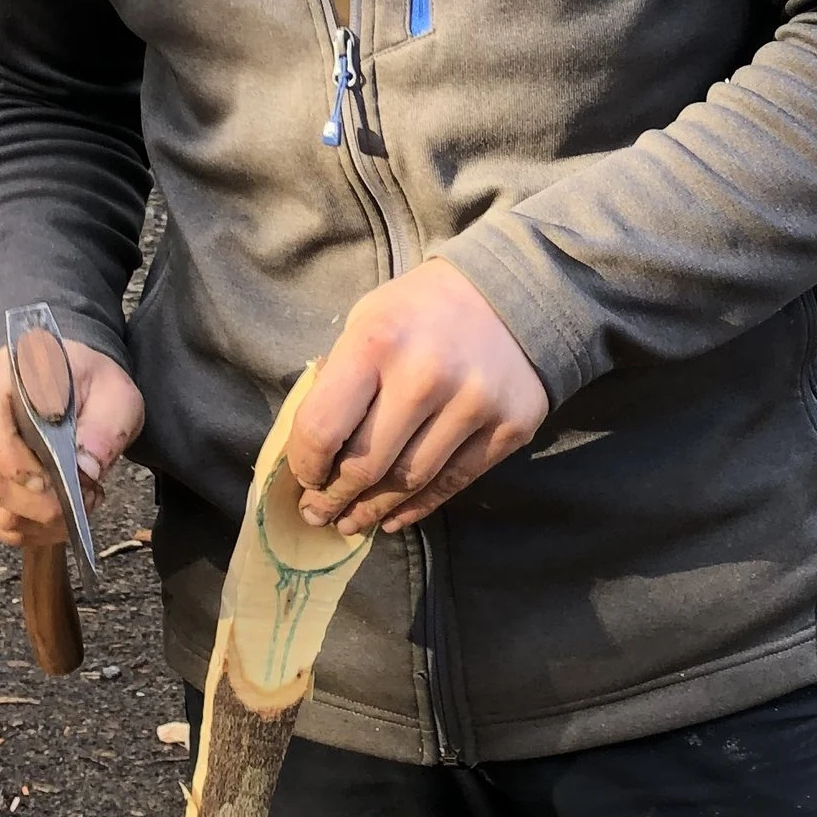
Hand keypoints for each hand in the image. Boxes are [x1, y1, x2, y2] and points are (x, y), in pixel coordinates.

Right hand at [0, 338, 143, 549]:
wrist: (67, 385)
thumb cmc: (84, 385)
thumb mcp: (112, 394)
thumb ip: (103, 429)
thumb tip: (86, 470)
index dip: (19, 462)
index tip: (60, 484)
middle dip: (41, 506)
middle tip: (87, 500)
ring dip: (38, 521)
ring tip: (79, 506)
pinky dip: (29, 529)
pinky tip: (59, 518)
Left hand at [288, 260, 547, 536]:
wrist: (512, 293)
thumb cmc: (421, 309)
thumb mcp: (367, 320)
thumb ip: (340, 378)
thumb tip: (313, 448)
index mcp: (378, 342)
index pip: (323, 428)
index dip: (305, 465)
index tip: (303, 479)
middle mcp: (425, 376)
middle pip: (366, 465)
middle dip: (334, 498)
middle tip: (319, 514)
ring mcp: (473, 405)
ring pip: (410, 482)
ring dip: (373, 510)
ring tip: (352, 522)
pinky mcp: (510, 428)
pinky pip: (453, 482)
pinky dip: (418, 507)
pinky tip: (394, 516)